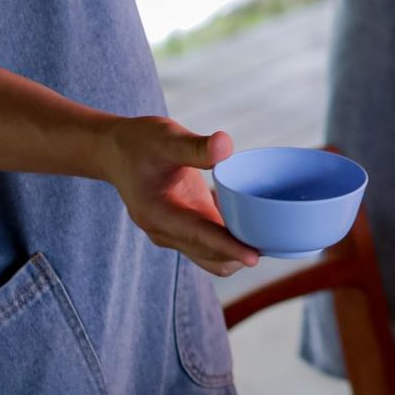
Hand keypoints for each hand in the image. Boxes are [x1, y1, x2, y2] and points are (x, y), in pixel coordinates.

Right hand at [95, 117, 259, 276]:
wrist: (117, 152)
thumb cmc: (139, 142)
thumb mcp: (165, 137)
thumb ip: (194, 146)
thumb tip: (226, 145)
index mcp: (157, 213)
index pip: (198, 236)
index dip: (227, 247)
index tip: (254, 257)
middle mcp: (164, 232)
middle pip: (210, 254)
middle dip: (240, 252)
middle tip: (277, 239)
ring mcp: (174, 234)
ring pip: (212, 257)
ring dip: (238, 251)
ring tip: (270, 234)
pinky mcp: (185, 228)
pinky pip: (213, 244)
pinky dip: (232, 240)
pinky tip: (254, 221)